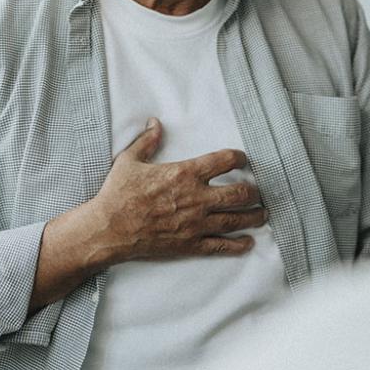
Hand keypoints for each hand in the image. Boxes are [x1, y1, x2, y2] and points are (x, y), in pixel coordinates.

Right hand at [91, 117, 265, 262]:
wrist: (108, 229)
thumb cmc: (118, 194)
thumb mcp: (129, 161)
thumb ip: (146, 141)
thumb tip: (154, 123)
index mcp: (184, 174)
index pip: (224, 161)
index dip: (239, 158)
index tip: (242, 159)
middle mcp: (196, 198)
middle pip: (239, 193)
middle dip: (252, 192)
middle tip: (256, 191)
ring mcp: (196, 223)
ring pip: (236, 219)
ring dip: (253, 216)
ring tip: (262, 214)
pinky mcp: (190, 244)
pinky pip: (221, 245)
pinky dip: (238, 244)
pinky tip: (248, 242)